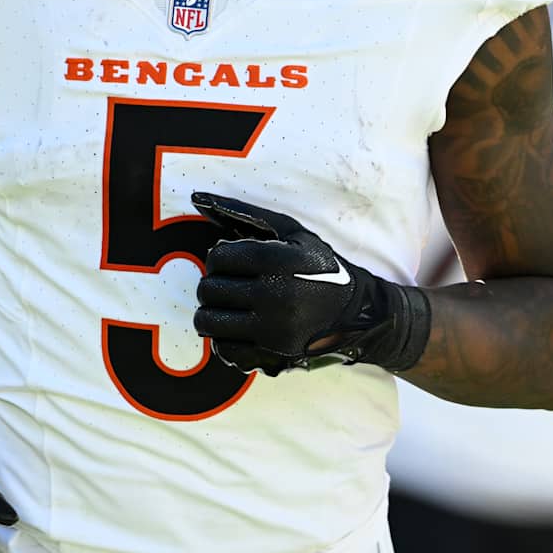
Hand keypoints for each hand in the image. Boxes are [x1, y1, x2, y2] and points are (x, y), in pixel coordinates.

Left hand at [190, 193, 430, 376]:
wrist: (354, 313)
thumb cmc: (318, 266)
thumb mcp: (290, 232)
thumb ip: (243, 213)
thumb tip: (197, 198)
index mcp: (276, 260)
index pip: (217, 258)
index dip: (218, 258)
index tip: (231, 261)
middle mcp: (273, 295)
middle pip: (208, 290)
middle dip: (213, 284)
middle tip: (230, 284)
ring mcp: (271, 329)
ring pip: (208, 321)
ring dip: (212, 311)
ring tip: (229, 305)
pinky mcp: (271, 355)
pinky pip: (223, 348)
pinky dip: (224, 337)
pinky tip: (240, 326)